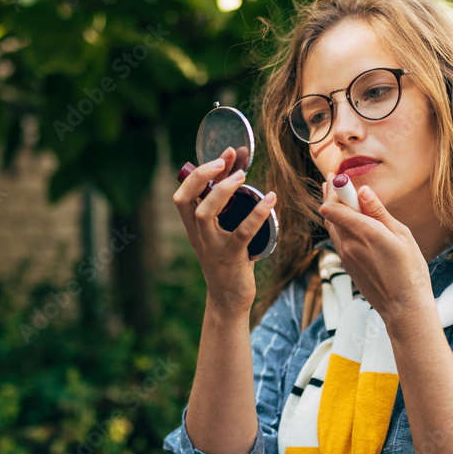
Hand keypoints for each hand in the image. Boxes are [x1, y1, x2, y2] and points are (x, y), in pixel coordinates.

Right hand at [173, 146, 277, 315]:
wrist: (228, 298)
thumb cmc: (228, 259)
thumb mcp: (221, 231)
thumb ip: (225, 206)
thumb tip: (237, 170)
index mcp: (193, 227)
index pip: (182, 194)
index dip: (198, 172)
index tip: (222, 154)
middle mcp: (198, 234)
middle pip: (185, 200)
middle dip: (202, 176)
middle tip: (226, 160)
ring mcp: (212, 246)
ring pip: (204, 215)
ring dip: (221, 191)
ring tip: (242, 176)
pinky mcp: (232, 257)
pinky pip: (241, 233)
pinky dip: (257, 214)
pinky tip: (270, 199)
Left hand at [319, 172, 431, 320]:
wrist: (403, 306)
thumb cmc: (410, 270)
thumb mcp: (401, 235)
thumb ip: (379, 212)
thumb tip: (363, 191)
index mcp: (365, 233)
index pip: (337, 206)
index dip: (335, 189)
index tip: (337, 177)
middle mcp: (350, 244)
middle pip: (330, 214)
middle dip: (329, 195)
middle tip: (332, 180)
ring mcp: (345, 256)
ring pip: (331, 227)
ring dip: (331, 209)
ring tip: (334, 194)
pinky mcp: (346, 264)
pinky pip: (336, 239)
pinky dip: (337, 225)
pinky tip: (344, 219)